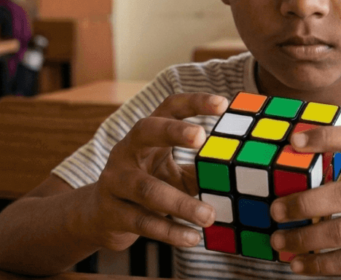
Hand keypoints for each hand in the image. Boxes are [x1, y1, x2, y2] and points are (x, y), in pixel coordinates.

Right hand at [83, 93, 227, 251]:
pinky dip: (170, 231)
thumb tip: (239, 174)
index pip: (168, 108)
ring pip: (146, 188)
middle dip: (173, 132)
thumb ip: (201, 171)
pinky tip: (192, 238)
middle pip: (145, 131)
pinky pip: (142, 221)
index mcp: (147, 135)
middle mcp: (127, 151)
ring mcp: (115, 180)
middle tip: (201, 137)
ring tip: (209, 215)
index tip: (222, 104)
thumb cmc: (148, 186)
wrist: (100, 216)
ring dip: (180, 203)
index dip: (193, 102)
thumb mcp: (174, 174)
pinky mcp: (111, 212)